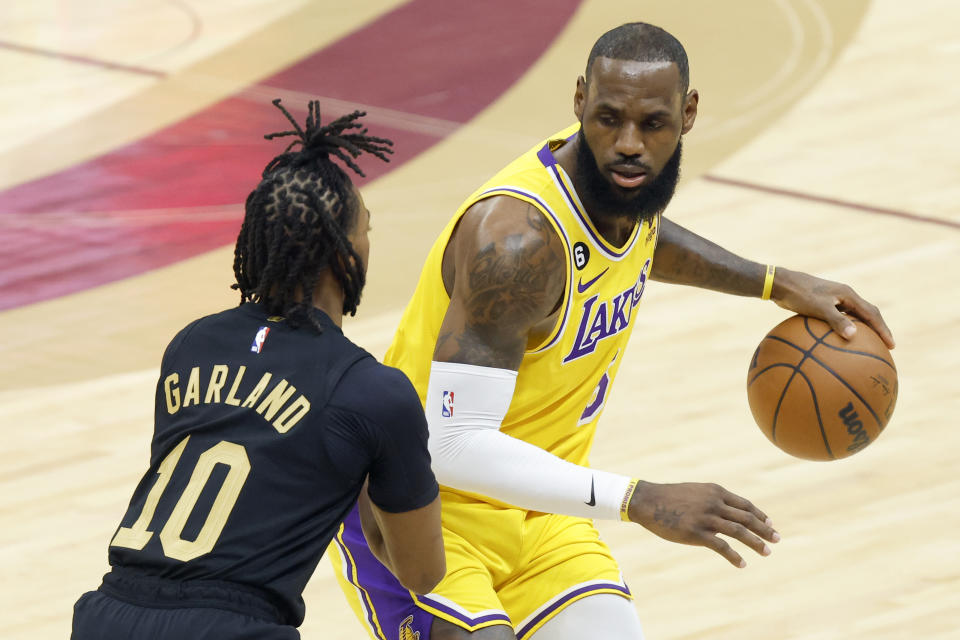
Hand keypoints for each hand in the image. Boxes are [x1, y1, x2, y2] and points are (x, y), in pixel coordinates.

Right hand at [627, 481, 779, 567]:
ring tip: (767, 552)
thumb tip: (725, 511)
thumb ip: (711, 500)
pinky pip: (722, 547)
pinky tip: (742, 564)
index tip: (770, 524)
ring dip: (756, 543)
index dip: (759, 515)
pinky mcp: (697, 532)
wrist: (648, 501)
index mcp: (715, 492)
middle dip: (764, 529)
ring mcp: (706, 517)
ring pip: (739, 531)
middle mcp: (714, 503)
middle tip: (777, 539)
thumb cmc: (670, 497)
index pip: (745, 504)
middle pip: (746, 518)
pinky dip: (734, 556)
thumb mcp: (695, 493)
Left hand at [770, 267, 894, 348]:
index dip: (883, 330)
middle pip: (867, 314)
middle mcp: (844, 296)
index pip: (872, 314)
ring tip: (867, 346)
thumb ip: (836, 321)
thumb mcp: (818, 308)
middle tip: (884, 347)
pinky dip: (844, 329)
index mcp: (848, 295)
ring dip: (862, 329)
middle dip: (878, 330)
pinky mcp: (823, 304)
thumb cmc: (799, 295)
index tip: (891, 345)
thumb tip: (853, 335)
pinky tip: (839, 343)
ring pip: (854, 316)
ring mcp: (834, 300)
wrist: (781, 284)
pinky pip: (839, 319)